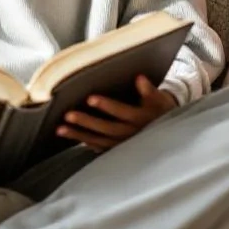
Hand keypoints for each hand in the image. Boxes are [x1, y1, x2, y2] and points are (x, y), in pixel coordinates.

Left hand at [56, 75, 177, 151]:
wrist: (168, 130)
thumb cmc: (160, 109)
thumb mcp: (159, 99)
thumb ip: (149, 90)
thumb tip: (140, 78)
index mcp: (140, 119)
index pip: (121, 112)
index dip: (106, 106)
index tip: (90, 99)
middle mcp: (130, 134)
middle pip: (106, 128)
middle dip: (86, 122)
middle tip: (68, 115)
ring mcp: (123, 144)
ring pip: (99, 140)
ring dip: (79, 135)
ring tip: (60, 129)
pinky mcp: (118, 150)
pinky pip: (99, 148)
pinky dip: (85, 143)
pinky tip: (72, 138)